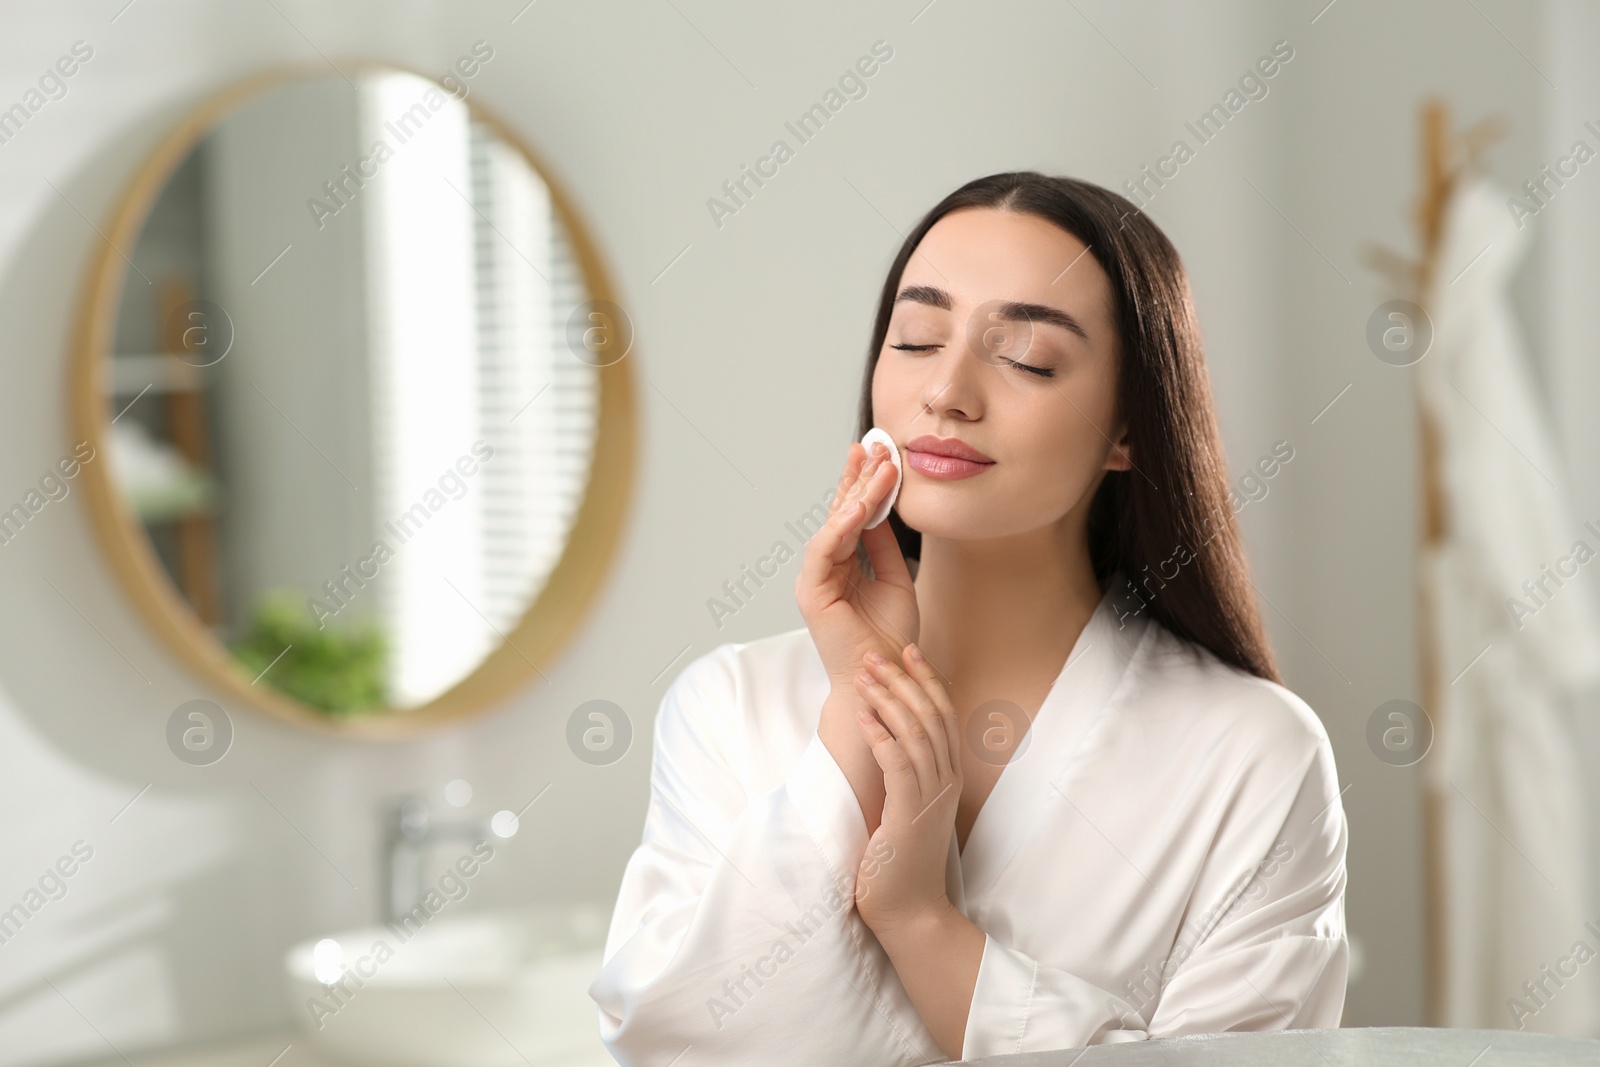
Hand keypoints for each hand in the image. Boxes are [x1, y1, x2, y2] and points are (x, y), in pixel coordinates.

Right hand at [796, 440, 917, 688]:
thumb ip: (884, 545)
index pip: (852, 517)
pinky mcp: (811, 593)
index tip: (881, 456)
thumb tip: (882, 509)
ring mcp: (815, 579)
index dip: (865, 486)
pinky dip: (840, 527)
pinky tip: (858, 507)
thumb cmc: (890, 636)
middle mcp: (826, 569)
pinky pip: (823, 550)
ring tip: (876, 469)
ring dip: (856, 495)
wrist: (886, 675)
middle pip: (839, 514)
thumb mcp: (896, 578)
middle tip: (873, 447)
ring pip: (833, 526)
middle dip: (857, 479)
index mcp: (845, 565)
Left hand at [852, 642, 962, 935]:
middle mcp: (946, 781)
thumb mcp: (908, 807)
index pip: (943, 714)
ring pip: (916, 732)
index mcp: (947, 776)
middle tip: (877, 652)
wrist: (910, 911)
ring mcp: (931, 796)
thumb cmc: (900, 861)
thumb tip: (888, 740)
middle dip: (903, 678)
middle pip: (931, 715)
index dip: (926, 679)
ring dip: (889, 699)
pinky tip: (863, 716)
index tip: (908, 649)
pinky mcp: (910, 812)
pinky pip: (897, 763)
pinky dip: (880, 735)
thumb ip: (906, 774)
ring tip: (865, 674)